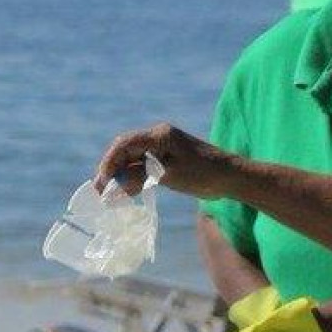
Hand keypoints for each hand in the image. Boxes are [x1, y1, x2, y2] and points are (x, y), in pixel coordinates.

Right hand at [94, 123, 230, 198]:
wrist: (230, 176)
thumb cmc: (203, 174)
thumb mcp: (169, 175)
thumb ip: (140, 176)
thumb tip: (114, 185)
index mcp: (159, 135)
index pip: (124, 144)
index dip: (109, 162)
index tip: (102, 182)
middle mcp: (158, 137)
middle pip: (125, 151)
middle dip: (112, 170)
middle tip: (100, 192)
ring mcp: (162, 147)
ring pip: (133, 160)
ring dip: (121, 176)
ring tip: (110, 197)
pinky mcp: (166, 159)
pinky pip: (143, 166)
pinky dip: (133, 179)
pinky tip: (127, 193)